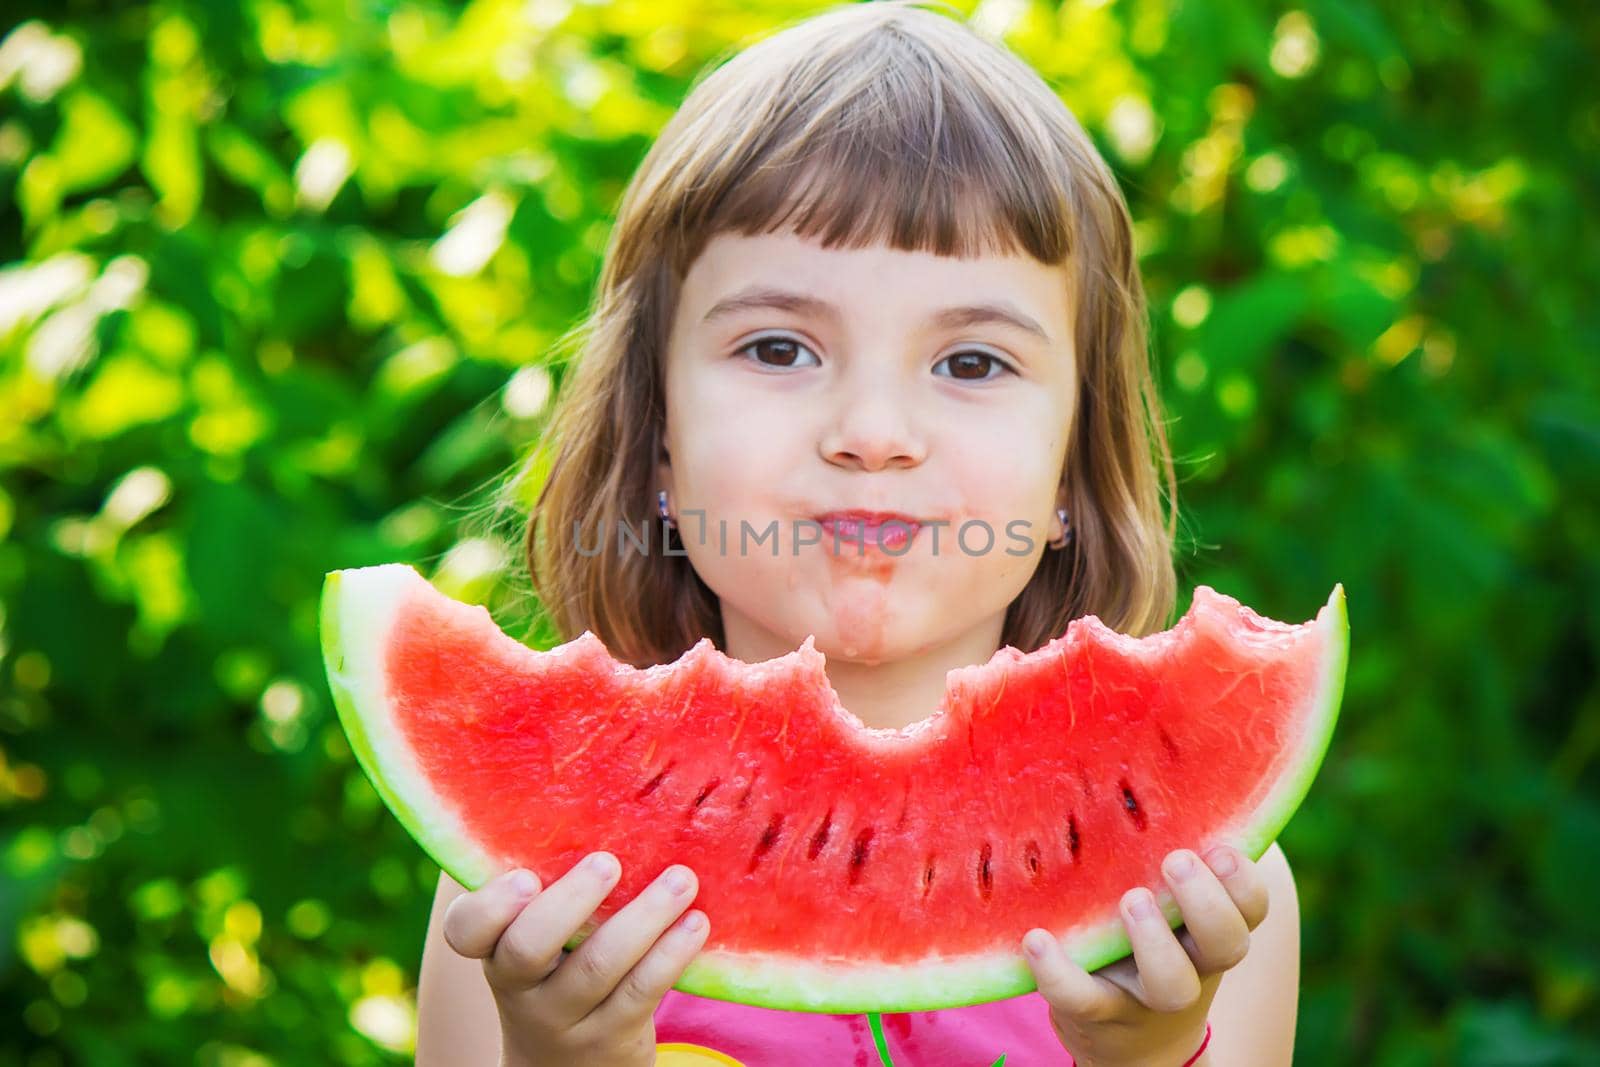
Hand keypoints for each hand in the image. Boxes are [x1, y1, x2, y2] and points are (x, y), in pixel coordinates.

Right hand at [442, 852, 709, 1066]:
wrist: (565, 1064)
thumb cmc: (555, 960)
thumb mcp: (534, 927)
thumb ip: (541, 866)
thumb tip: (569, 770)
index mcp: (492, 947)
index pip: (465, 931)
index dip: (489, 906)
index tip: (525, 875)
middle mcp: (518, 985)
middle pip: (528, 949)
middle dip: (569, 903)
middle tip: (608, 862)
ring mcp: (563, 1017)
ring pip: (598, 970)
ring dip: (643, 919)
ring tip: (681, 880)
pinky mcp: (610, 1037)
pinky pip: (640, 994)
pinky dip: (670, 955)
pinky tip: (696, 922)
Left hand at [1022, 844, 1267, 1066]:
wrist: (1126, 1038)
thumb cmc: (1146, 935)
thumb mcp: (1164, 895)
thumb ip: (1170, 834)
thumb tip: (1162, 738)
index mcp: (1210, 926)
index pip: (1251, 907)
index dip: (1244, 880)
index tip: (1222, 846)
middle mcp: (1191, 963)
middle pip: (1228, 944)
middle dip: (1208, 903)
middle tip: (1176, 860)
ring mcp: (1146, 995)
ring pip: (1172, 983)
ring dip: (1154, 942)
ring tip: (1131, 900)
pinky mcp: (1098, 1014)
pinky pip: (1084, 999)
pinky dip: (1061, 974)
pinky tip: (1037, 939)